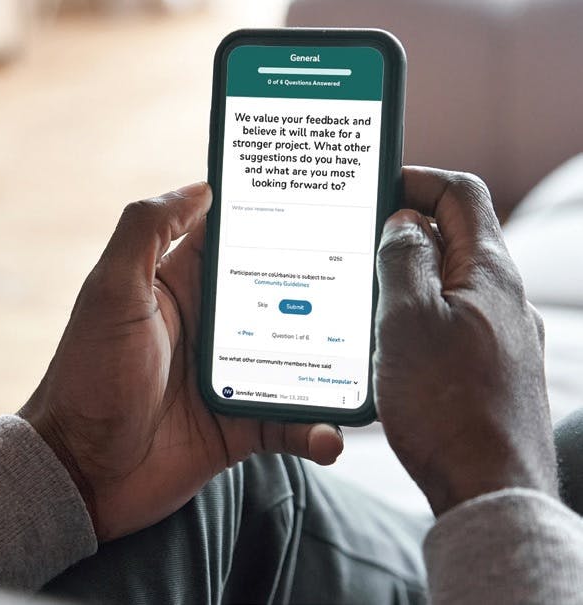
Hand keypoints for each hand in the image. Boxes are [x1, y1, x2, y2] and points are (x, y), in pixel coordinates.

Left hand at [18, 182, 342, 541]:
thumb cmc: (89, 375)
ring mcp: (232, 376)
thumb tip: (201, 187)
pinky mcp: (241, 424)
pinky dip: (313, 430)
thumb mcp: (110, 291)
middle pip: (283, 297)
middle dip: (326, 288)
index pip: (240, 241)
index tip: (327, 201)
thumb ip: (146, 231)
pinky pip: (290, 423)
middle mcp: (214, 327)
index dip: (279, 219)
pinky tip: (330, 436)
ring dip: (334, 363)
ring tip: (371, 362)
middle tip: (376, 278)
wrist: (81, 471)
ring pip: (299, 359)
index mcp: (185, 286)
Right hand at [374, 167, 557, 515]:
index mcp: (488, 272)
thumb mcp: (408, 319)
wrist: (487, 487)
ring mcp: (498, 333)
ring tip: (364, 296)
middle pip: (452, 238)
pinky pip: (448, 322)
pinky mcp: (487, 366)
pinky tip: (386, 341)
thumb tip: (404, 224)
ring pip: (445, 284)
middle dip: (403, 234)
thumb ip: (403, 260)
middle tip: (356, 246)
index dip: (418, 180)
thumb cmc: (447, 404)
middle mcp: (501, 298)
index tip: (377, 189)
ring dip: (405, 280)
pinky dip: (416, 316)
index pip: (461, 194)